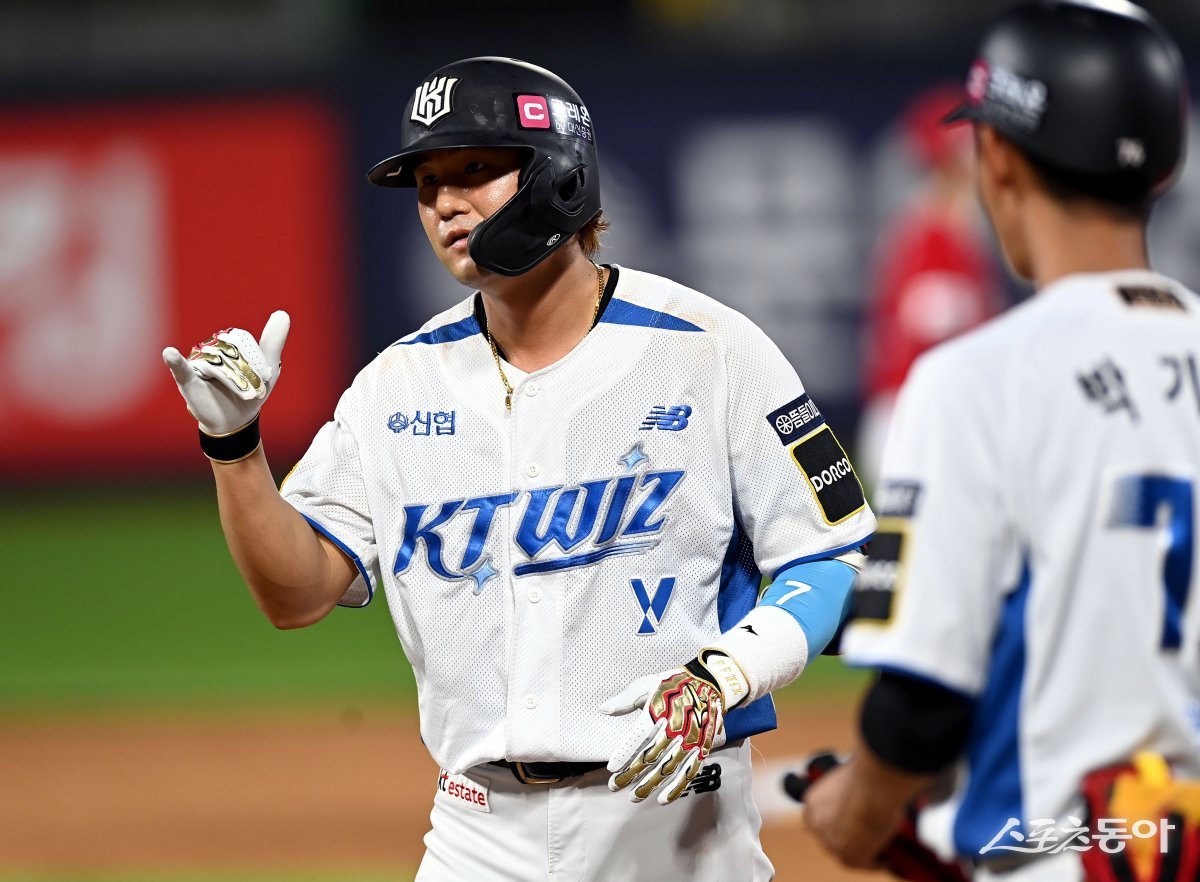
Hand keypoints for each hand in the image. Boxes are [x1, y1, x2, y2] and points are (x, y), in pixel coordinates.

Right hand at [163, 311, 289, 434]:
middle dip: (246, 372)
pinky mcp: (189, 382)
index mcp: (226, 345)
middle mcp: (209, 352)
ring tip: (238, 392)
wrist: (237, 418)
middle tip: (250, 388)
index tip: (262, 376)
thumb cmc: (251, 389)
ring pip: (217, 364)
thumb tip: (282, 314)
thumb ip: (272, 341)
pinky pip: (181, 369)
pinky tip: (170, 353)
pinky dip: (175, 361)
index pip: (242, 341)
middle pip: (230, 352)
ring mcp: (198, 366)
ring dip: (233, 381)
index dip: (256, 359)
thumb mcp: (269, 366)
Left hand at [601, 653, 744, 804]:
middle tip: (614, 786)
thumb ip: (625, 699)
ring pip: (669, 767)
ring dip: (651, 785)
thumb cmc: (671, 684)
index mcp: (660, 709)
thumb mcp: (647, 684)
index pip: (639, 735)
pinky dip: (677, 788)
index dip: (624, 753)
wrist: (709, 681)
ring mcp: (691, 738)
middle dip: (632, 773)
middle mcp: (676, 725)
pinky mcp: (702, 747)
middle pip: (652, 755)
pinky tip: (662, 800)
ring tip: (633, 797)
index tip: (611, 768)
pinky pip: (690, 771)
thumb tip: (603, 709)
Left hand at [788, 752, 967, 880]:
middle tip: (870, 830)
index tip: (854, 818)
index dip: (840, 818)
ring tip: (884, 842)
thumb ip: (848, 782)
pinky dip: (879, 861)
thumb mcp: (849, 774)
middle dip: (851, 834)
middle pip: (834, 835)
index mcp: (812, 804)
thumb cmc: (864, 776)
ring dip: (865, 848)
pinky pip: (867, 863)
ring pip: (850, 850)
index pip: (822, 817)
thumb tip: (860, 772)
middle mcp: (816, 827)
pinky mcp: (849, 859)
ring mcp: (831, 845)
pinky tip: (891, 856)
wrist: (872, 790)